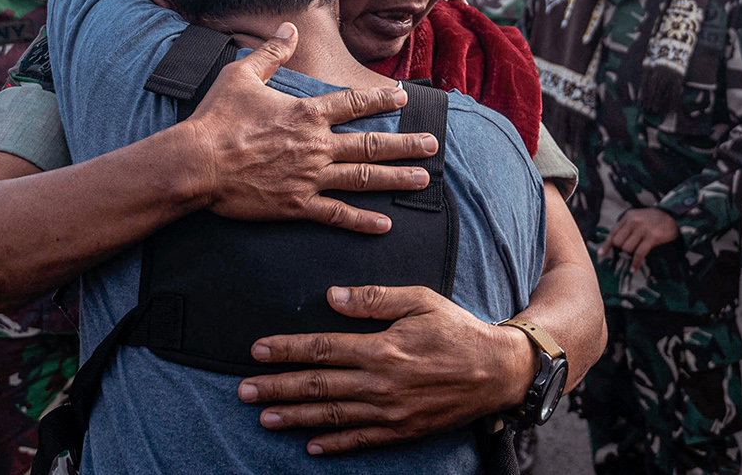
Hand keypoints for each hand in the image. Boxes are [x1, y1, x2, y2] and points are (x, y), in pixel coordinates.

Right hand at [184, 23, 436, 233]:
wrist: (195, 164)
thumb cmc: (216, 119)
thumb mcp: (241, 75)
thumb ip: (271, 52)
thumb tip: (289, 28)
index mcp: (306, 113)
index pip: (353, 103)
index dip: (381, 99)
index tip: (403, 97)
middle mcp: (315, 144)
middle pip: (370, 143)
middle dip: (405, 144)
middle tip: (432, 145)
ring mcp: (309, 177)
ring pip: (363, 177)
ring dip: (395, 177)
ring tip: (422, 178)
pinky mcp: (296, 204)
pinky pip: (336, 214)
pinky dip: (362, 220)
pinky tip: (385, 224)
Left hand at [238, 285, 536, 454]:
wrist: (498, 370)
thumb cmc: (458, 329)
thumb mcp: (420, 299)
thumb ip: (374, 298)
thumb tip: (332, 296)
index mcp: (383, 347)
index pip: (323, 348)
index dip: (287, 350)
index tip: (257, 350)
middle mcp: (382, 382)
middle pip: (319, 386)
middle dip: (277, 387)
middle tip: (243, 390)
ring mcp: (391, 411)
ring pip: (333, 415)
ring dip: (295, 416)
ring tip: (264, 417)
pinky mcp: (403, 429)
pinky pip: (361, 440)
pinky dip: (334, 445)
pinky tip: (309, 445)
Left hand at [599, 207, 679, 273]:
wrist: (673, 216)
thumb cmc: (653, 220)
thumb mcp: (637, 218)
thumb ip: (626, 228)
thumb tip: (612, 244)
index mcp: (628, 216)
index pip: (613, 232)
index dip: (606, 245)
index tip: (601, 255)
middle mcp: (634, 221)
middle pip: (618, 242)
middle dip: (622, 249)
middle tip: (630, 250)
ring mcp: (643, 229)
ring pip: (627, 248)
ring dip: (630, 254)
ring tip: (637, 252)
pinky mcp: (652, 237)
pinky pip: (639, 253)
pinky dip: (635, 263)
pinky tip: (633, 269)